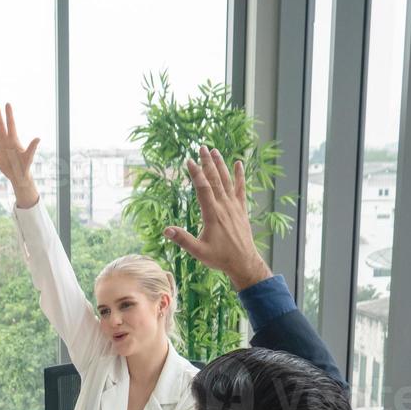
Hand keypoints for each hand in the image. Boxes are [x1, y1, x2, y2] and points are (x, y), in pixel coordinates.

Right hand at [0, 103, 40, 208]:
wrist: (18, 175)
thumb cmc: (25, 166)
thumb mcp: (28, 156)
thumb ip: (32, 147)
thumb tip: (38, 138)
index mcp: (14, 139)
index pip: (11, 124)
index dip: (9, 114)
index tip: (7, 104)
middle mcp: (6, 139)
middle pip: (1, 124)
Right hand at [164, 147, 272, 289]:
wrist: (244, 262)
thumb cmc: (220, 258)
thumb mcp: (198, 251)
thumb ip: (183, 240)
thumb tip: (166, 231)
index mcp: (212, 214)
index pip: (203, 188)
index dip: (195, 173)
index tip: (188, 161)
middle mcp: (224, 206)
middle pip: (215, 179)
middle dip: (207, 162)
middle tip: (201, 147)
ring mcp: (234, 206)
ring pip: (227, 181)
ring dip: (221, 165)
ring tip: (215, 151)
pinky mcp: (241, 209)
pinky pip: (241, 188)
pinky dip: (240, 176)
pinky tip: (239, 164)